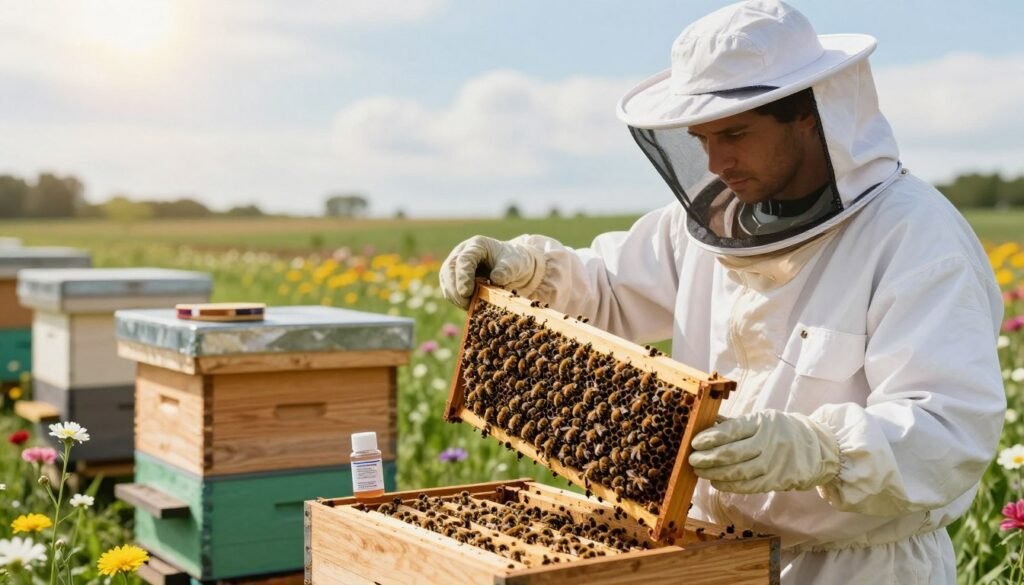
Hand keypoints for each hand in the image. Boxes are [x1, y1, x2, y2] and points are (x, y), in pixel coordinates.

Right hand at [440, 236, 544, 308]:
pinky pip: (449, 290)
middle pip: (450, 269)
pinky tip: (468, 306)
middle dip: (455, 288)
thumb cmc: (515, 262)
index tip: (467, 292)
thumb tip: (495, 278)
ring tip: (468, 306)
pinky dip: (456, 300)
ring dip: (454, 296)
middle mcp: (463, 252)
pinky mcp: (455, 279)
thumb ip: (507, 269)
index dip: (463, 276)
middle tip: (465, 303)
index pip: (464, 259)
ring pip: (446, 280)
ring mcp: (457, 265)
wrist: (514, 268)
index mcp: (477, 245)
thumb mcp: (516, 263)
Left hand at [688, 410, 839, 493]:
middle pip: (732, 453)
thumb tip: (706, 424)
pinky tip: (716, 482)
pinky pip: (749, 486)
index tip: (694, 442)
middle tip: (692, 459)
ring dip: (715, 473)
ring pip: (738, 472)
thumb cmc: (781, 430)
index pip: (731, 430)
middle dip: (708, 458)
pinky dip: (730, 485)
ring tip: (700, 471)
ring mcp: (773, 463)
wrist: (818, 448)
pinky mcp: (777, 480)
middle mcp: (768, 443)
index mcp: (761, 423)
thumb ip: (735, 423)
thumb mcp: (762, 420)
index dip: (710, 438)